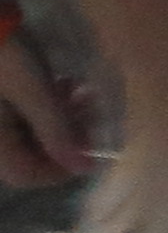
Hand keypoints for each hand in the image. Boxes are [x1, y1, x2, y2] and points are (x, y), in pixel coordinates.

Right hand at [0, 26, 93, 188]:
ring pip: (29, 131)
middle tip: (91, 110)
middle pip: (29, 153)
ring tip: (82, 92)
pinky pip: (21, 113)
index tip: (94, 148)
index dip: (62, 168)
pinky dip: (46, 104)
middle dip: (67, 135)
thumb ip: (57, 130)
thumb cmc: (0, 57)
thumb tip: (84, 170)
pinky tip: (63, 83)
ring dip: (61, 117)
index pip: (25, 175)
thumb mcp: (33, 92)